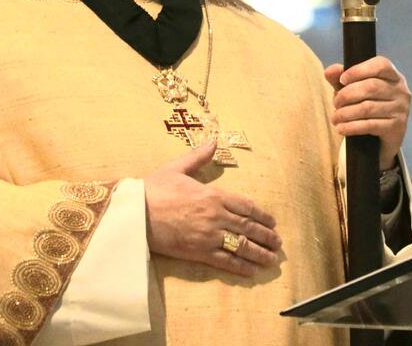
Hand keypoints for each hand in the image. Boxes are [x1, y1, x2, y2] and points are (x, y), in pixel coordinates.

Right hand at [143, 142, 281, 276]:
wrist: (134, 213)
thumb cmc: (153, 189)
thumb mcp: (177, 168)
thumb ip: (199, 156)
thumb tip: (214, 140)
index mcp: (213, 194)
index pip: (247, 206)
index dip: (263, 215)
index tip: (272, 222)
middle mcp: (216, 215)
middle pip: (249, 227)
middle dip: (266, 236)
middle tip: (277, 243)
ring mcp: (208, 235)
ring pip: (241, 246)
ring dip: (260, 253)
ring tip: (271, 259)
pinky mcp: (198, 252)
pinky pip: (225, 261)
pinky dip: (241, 267)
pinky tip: (252, 271)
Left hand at [324, 56, 410, 170]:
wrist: (380, 139)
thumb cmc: (367, 106)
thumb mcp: (352, 89)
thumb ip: (340, 78)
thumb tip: (330, 71)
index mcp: (392, 75)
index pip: (380, 65)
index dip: (359, 70)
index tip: (342, 80)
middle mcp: (401, 90)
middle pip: (371, 87)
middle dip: (347, 95)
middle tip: (335, 103)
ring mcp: (401, 109)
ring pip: (368, 107)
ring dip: (346, 113)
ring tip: (335, 118)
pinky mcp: (397, 127)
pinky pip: (370, 125)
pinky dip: (351, 127)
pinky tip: (341, 128)